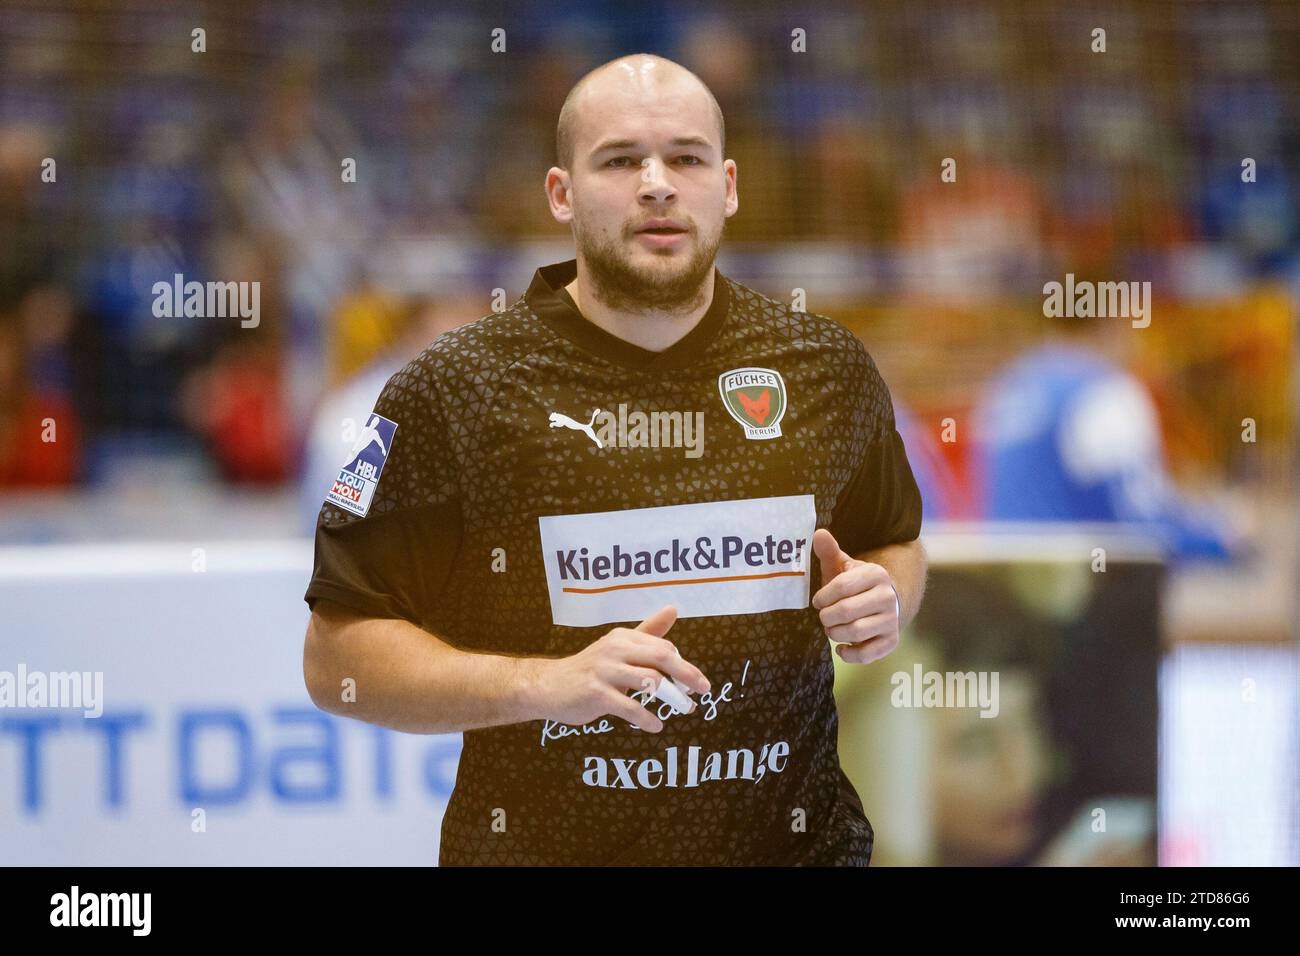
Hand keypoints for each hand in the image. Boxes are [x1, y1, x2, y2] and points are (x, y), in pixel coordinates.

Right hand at [532, 605, 710, 731]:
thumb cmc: (590, 668)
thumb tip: (673, 609)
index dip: (685, 665)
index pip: (664, 647)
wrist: (548, 686)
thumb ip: (647, 632)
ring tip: (683, 709)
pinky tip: (655, 726)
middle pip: (662, 658)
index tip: (698, 682)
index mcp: (623, 637)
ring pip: (650, 681)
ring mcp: (604, 671)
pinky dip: (647, 718)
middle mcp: (615, 649)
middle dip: (687, 675)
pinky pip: (630, 707)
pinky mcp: (595, 694)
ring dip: (672, 698)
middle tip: (703, 691)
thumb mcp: (618, 646)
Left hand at [810, 528, 899, 663]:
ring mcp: (892, 620)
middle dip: (827, 617)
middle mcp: (888, 596)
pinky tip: (841, 647)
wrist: (882, 603)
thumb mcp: (842, 566)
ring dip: (835, 633)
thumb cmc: (854, 584)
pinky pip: (867, 654)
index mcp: (876, 574)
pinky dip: (849, 654)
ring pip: (856, 632)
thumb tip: (819, 533)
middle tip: (823, 616)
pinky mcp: (891, 640)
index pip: (842, 586)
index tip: (817, 601)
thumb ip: (829, 552)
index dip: (823, 597)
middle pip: (846, 611)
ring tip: (831, 628)